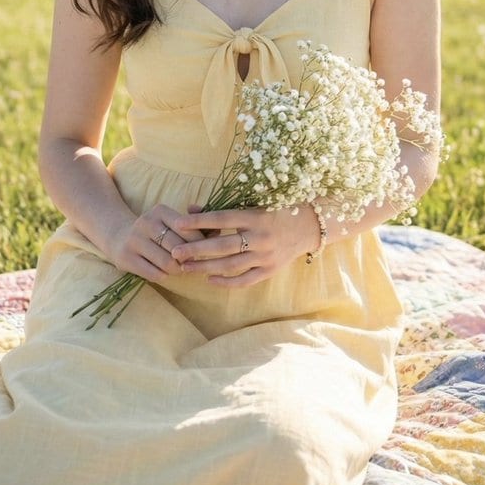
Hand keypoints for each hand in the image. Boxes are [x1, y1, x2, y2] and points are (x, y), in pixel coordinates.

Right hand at [102, 204, 202, 282]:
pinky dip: (164, 276)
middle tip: (191, 262)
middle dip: (188, 258)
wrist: (119, 236)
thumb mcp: (172, 221)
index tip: (201, 250)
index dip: (198, 243)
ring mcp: (134, 240)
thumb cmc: (157, 231)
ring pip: (167, 263)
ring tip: (179, 268)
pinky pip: (155, 274)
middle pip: (178, 248)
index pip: (187, 229)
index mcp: (160, 211)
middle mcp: (145, 223)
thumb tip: (217, 230)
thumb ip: (197, 224)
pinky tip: (165, 272)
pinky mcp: (126, 258)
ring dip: (178, 270)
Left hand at [168, 204, 319, 287]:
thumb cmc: (277, 209)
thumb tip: (191, 209)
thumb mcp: (253, 202)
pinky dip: (227, 281)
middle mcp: (261, 237)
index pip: (222, 218)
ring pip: (230, 265)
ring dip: (205, 267)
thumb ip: (222, 207)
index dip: (199, 221)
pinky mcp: (270, 270)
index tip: (178, 223)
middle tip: (175, 253)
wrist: (310, 226)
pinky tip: (209, 279)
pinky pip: (245, 279)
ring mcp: (266, 256)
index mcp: (256, 216)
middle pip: (222, 245)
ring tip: (185, 267)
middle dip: (196, 250)